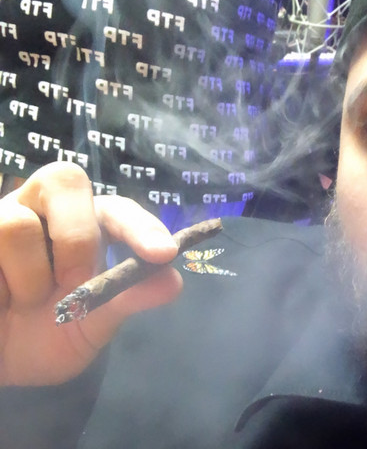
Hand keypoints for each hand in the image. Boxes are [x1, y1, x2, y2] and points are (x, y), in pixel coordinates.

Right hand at [0, 162, 182, 386]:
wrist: (2, 363)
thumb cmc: (47, 333)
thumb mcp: (92, 321)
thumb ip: (128, 298)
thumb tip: (173, 282)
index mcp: (86, 222)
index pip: (118, 209)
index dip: (141, 226)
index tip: (165, 254)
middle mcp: (44, 208)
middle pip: (65, 179)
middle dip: (77, 237)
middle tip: (76, 282)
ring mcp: (3, 217)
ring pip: (16, 223)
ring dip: (30, 276)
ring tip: (27, 302)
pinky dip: (0, 286)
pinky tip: (2, 300)